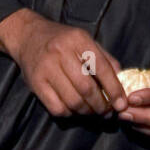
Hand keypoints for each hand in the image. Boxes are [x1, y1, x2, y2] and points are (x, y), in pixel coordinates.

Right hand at [0, 10, 127, 117]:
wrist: (28, 36)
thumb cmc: (62, 40)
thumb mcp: (85, 40)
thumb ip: (105, 59)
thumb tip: (121, 82)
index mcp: (78, 39)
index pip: (101, 68)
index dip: (114, 89)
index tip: (121, 103)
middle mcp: (60, 53)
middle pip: (86, 88)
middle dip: (101, 105)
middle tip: (107, 111)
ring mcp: (46, 69)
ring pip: (72, 101)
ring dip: (87, 111)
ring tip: (92, 111)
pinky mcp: (35, 84)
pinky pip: (57, 108)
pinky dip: (70, 113)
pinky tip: (74, 108)